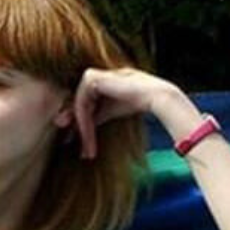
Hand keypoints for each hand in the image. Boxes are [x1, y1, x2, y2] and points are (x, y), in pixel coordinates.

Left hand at [69, 67, 191, 159]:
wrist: (153, 95)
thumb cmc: (135, 101)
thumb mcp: (108, 111)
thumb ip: (94, 116)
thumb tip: (76, 131)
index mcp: (94, 81)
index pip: (82, 106)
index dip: (81, 127)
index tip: (82, 147)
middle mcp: (90, 76)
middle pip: (80, 109)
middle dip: (80, 133)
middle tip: (84, 153)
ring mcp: (88, 75)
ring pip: (80, 110)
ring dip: (84, 132)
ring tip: (89, 151)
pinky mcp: (90, 78)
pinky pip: (82, 106)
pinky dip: (84, 123)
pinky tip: (88, 138)